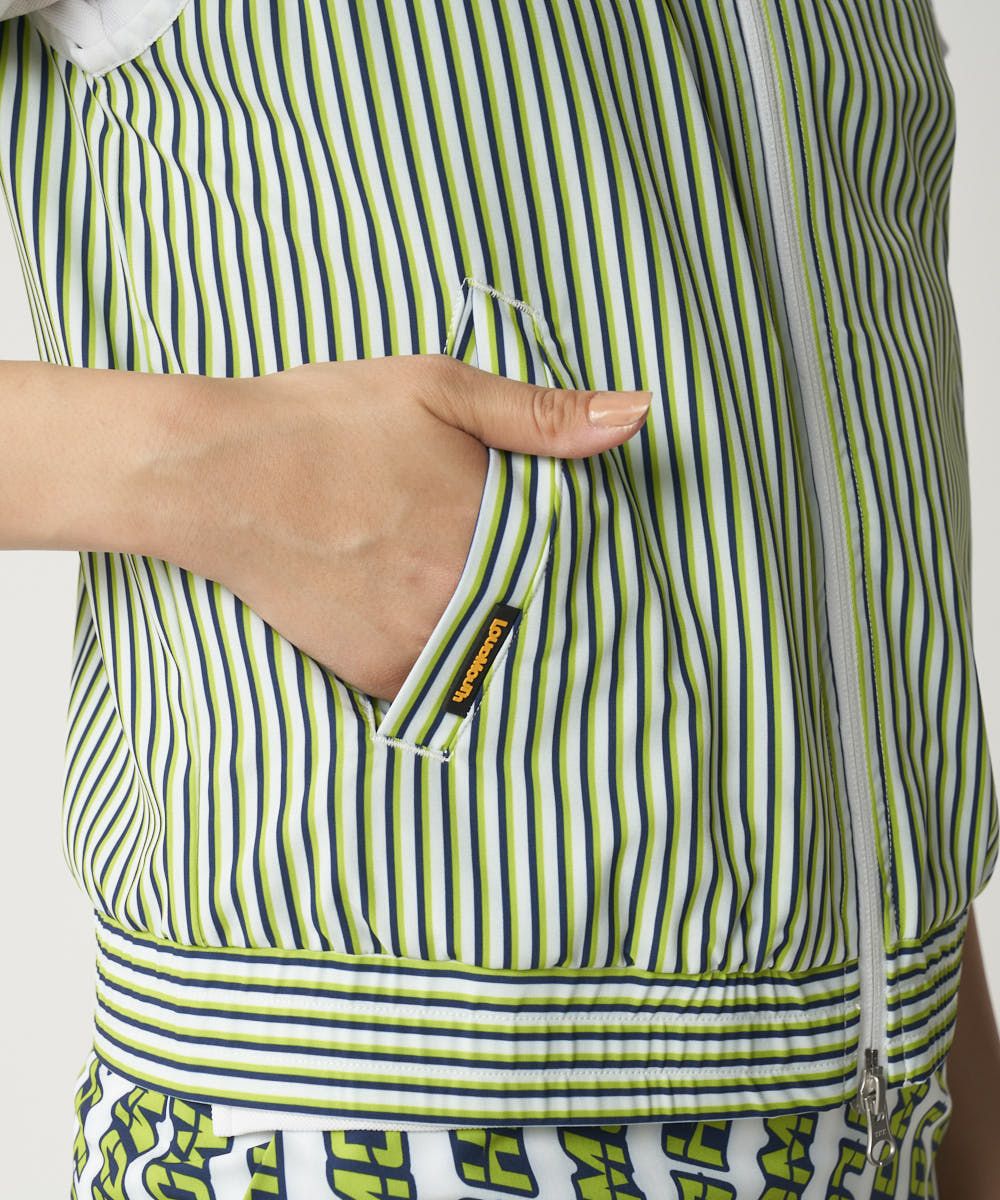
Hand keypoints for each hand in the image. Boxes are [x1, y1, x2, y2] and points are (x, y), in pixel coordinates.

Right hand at [161, 353, 651, 700]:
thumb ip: (541, 415)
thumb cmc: (326, 421)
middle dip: (560, 609)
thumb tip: (636, 416)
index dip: (598, 567)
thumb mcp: (439, 390)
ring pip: (499, 660)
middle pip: (544, 619)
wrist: (217, 473)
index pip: (581, 564)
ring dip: (512, 644)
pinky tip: (449, 634)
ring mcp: (417, 644)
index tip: (615, 577)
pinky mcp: (375, 675)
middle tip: (572, 611)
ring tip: (523, 633)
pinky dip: (456, 668)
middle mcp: (461, 597)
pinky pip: (442, 688)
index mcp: (491, 527)